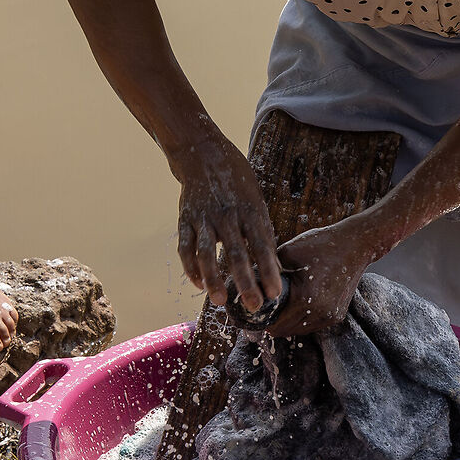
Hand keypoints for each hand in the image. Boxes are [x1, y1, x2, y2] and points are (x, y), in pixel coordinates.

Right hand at [169, 134, 283, 316]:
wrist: (202, 152)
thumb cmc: (236, 179)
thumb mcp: (256, 199)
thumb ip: (263, 231)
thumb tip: (274, 265)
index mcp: (250, 210)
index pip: (262, 246)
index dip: (268, 271)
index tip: (274, 293)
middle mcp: (227, 215)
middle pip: (237, 253)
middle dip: (245, 282)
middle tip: (253, 306)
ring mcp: (204, 217)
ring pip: (207, 252)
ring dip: (213, 278)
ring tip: (219, 301)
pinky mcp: (185, 218)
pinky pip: (185, 246)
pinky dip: (190, 267)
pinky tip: (197, 284)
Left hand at [262, 220, 375, 336]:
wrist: (355, 244)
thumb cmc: (321, 244)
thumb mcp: (288, 252)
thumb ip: (267, 270)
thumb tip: (249, 281)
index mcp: (306, 298)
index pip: (276, 324)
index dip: (261, 320)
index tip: (254, 311)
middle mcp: (320, 312)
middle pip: (286, 331)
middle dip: (272, 322)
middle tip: (262, 310)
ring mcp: (330, 316)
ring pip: (299, 330)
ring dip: (287, 323)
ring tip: (277, 308)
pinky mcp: (337, 315)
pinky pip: (312, 325)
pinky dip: (301, 319)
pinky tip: (293, 305)